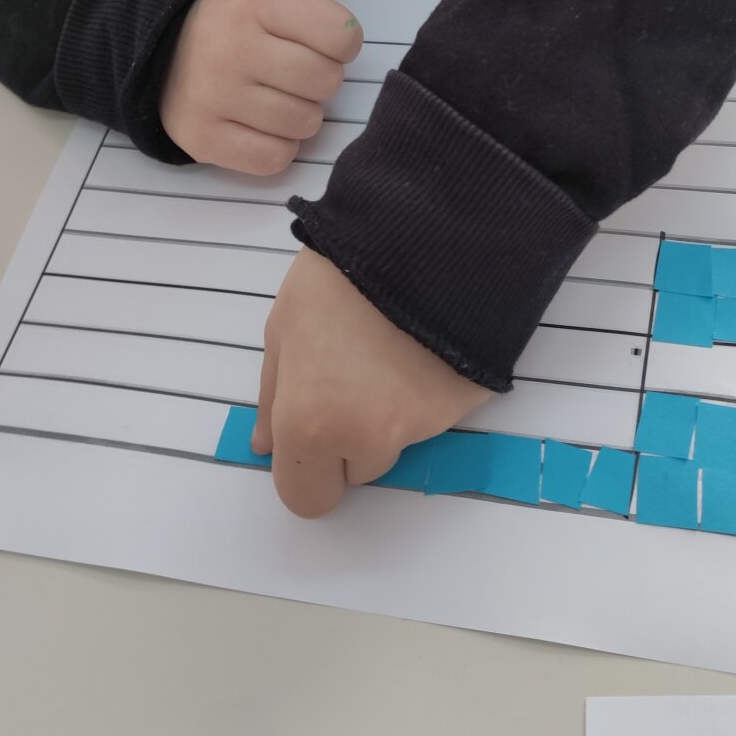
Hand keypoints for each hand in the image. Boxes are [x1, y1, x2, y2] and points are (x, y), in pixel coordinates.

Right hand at [160, 0, 364, 173]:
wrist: (152, 50)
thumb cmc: (225, 11)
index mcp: (252, 2)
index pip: (344, 36)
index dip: (338, 39)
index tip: (312, 34)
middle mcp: (231, 49)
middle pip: (328, 82)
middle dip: (318, 76)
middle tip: (288, 65)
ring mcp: (214, 98)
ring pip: (307, 124)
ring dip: (299, 112)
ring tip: (270, 91)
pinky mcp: (204, 140)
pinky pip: (277, 159)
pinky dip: (276, 146)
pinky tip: (256, 121)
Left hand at [251, 247, 491, 516]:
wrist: (426, 236)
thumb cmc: (340, 274)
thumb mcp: (284, 325)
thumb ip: (273, 394)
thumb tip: (268, 447)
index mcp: (310, 426)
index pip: (306, 499)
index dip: (307, 465)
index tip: (316, 428)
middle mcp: (369, 439)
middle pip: (357, 470)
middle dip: (353, 437)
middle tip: (357, 373)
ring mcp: (424, 426)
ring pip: (398, 442)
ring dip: (392, 411)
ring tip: (393, 345)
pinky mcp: (467, 406)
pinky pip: (438, 415)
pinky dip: (431, 391)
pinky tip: (425, 344)